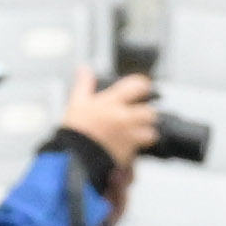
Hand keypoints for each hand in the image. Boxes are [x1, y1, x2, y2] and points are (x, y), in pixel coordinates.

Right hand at [52, 69, 156, 195]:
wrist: (74, 156)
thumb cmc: (75, 130)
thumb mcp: (77, 102)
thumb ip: (84, 84)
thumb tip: (84, 69)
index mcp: (112, 102)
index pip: (138, 86)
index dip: (143, 85)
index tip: (143, 88)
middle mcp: (124, 117)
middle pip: (150, 112)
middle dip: (146, 113)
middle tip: (138, 115)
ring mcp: (129, 135)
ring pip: (151, 132)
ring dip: (146, 132)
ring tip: (136, 133)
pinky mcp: (130, 153)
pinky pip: (142, 150)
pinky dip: (138, 148)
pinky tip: (128, 146)